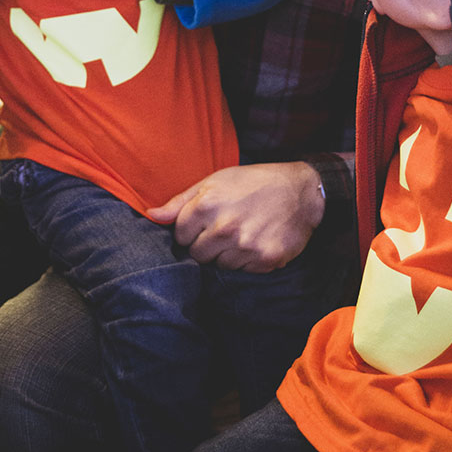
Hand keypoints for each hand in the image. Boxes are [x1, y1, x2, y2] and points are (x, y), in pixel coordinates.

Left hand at [148, 162, 324, 272]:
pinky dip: (247, 259)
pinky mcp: (264, 260)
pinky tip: (256, 240)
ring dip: (227, 253)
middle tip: (225, 227)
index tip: (205, 221)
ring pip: (218, 265)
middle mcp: (224, 227)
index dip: (190, 229)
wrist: (300, 190)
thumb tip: (151, 215)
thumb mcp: (214, 181)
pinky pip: (242, 270)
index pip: (179, 235)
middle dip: (206, 244)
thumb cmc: (253, 182)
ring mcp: (244, 246)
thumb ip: (180, 201)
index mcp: (207, 204)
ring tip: (242, 232)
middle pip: (196, 254)